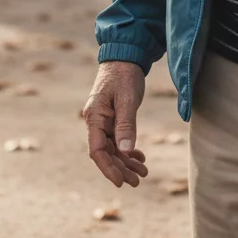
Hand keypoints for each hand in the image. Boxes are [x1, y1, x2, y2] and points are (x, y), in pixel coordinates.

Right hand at [83, 61, 148, 187]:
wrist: (125, 56)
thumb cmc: (124, 74)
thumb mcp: (127, 99)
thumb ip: (126, 125)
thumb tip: (125, 151)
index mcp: (94, 117)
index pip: (97, 150)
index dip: (108, 168)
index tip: (121, 182)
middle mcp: (96, 121)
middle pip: (106, 153)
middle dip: (120, 169)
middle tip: (137, 181)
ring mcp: (104, 120)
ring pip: (114, 148)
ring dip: (126, 161)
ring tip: (143, 172)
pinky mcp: (113, 117)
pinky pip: (118, 139)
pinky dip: (128, 149)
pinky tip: (139, 156)